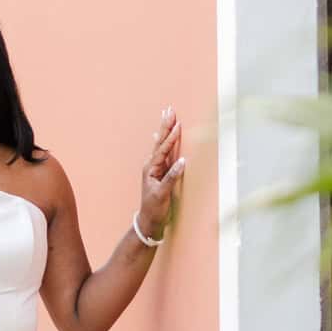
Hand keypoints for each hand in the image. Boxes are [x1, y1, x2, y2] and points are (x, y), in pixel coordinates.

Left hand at [139, 106, 184, 238]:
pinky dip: (163, 142)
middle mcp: (152, 166)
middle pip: (160, 141)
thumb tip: (182, 161)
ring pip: (161, 145)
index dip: (171, 137)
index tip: (178, 124)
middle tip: (169, 110)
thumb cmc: (154, 208)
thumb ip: (172, 177)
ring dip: (165, 130)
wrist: (149, 221)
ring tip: (167, 116)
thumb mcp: (163, 194)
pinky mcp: (160, 173)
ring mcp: (155, 168)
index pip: (163, 149)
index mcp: (151, 169)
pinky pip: (163, 153)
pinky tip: (158, 136)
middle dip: (165, 125)